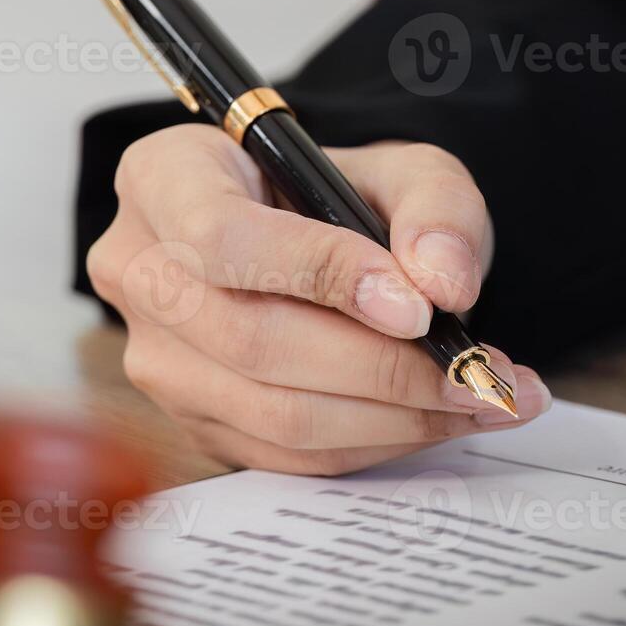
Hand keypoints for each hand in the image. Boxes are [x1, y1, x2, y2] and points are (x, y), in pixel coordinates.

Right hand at [87, 125, 550, 475]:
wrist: (319, 244)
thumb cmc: (343, 198)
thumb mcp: (404, 171)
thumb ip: (435, 211)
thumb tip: (442, 283)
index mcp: (164, 179)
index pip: (223, 236)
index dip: (321, 274)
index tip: (416, 308)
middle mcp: (141, 272)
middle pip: (251, 340)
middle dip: (383, 367)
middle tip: (479, 371)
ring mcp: (159, 360)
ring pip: (275, 413)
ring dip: (397, 417)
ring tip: (484, 396)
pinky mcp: (198, 424)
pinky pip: (290, 455)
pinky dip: (379, 442)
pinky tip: (443, 416)